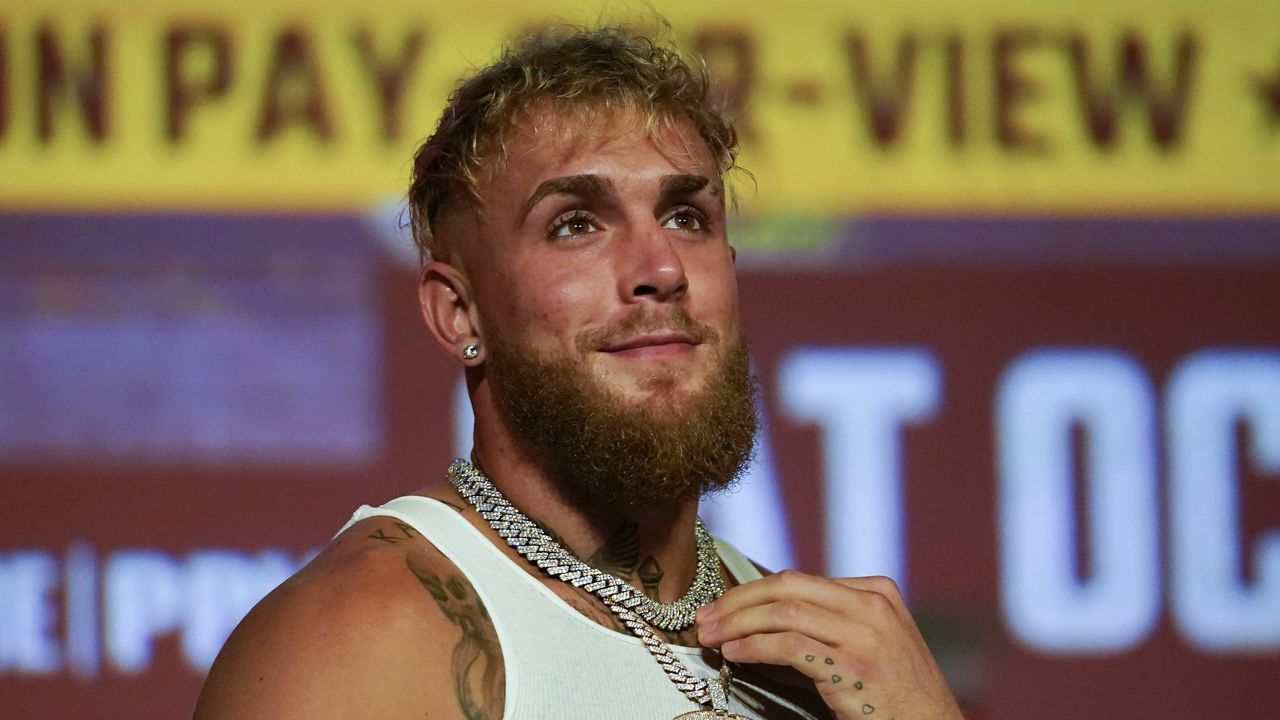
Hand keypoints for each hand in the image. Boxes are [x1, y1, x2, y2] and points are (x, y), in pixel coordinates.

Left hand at [697, 571, 963, 719]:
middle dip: (737, 601)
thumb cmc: (896, 694)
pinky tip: (736, 654)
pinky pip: (792, 646)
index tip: (721, 606)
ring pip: (784, 612)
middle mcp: (872, 604)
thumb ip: (828, 624)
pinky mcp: (855, 666)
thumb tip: (760, 620)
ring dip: (738, 624)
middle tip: (705, 618)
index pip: (799, 580)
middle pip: (787, 587)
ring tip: (712, 636)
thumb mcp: (870, 643)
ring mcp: (866, 633)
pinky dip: (756, 647)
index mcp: (876, 590)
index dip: (752, 591)